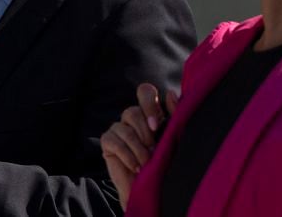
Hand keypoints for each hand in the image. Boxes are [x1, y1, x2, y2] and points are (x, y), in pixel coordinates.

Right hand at [100, 83, 177, 210]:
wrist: (150, 189)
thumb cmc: (164, 163)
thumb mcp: (173, 138)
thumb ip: (174, 115)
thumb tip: (170, 94)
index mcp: (150, 112)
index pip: (145, 92)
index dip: (149, 105)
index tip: (156, 126)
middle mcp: (133, 117)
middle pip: (133, 111)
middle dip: (144, 133)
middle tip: (153, 148)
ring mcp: (119, 128)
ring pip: (125, 128)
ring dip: (138, 149)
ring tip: (146, 162)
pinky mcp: (107, 141)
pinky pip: (115, 142)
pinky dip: (128, 156)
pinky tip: (136, 167)